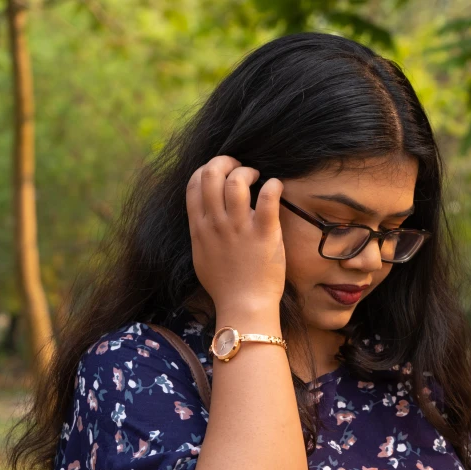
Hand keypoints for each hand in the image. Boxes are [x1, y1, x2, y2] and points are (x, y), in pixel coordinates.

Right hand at [186, 155, 285, 313]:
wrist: (243, 306)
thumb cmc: (224, 285)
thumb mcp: (201, 255)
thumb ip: (200, 232)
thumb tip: (204, 214)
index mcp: (199, 227)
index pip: (194, 183)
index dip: (207, 168)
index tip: (221, 172)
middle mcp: (216, 224)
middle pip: (212, 174)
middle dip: (226, 162)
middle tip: (241, 168)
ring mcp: (240, 228)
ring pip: (236, 181)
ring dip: (247, 171)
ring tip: (257, 177)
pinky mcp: (265, 233)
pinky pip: (268, 197)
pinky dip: (273, 185)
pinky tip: (276, 187)